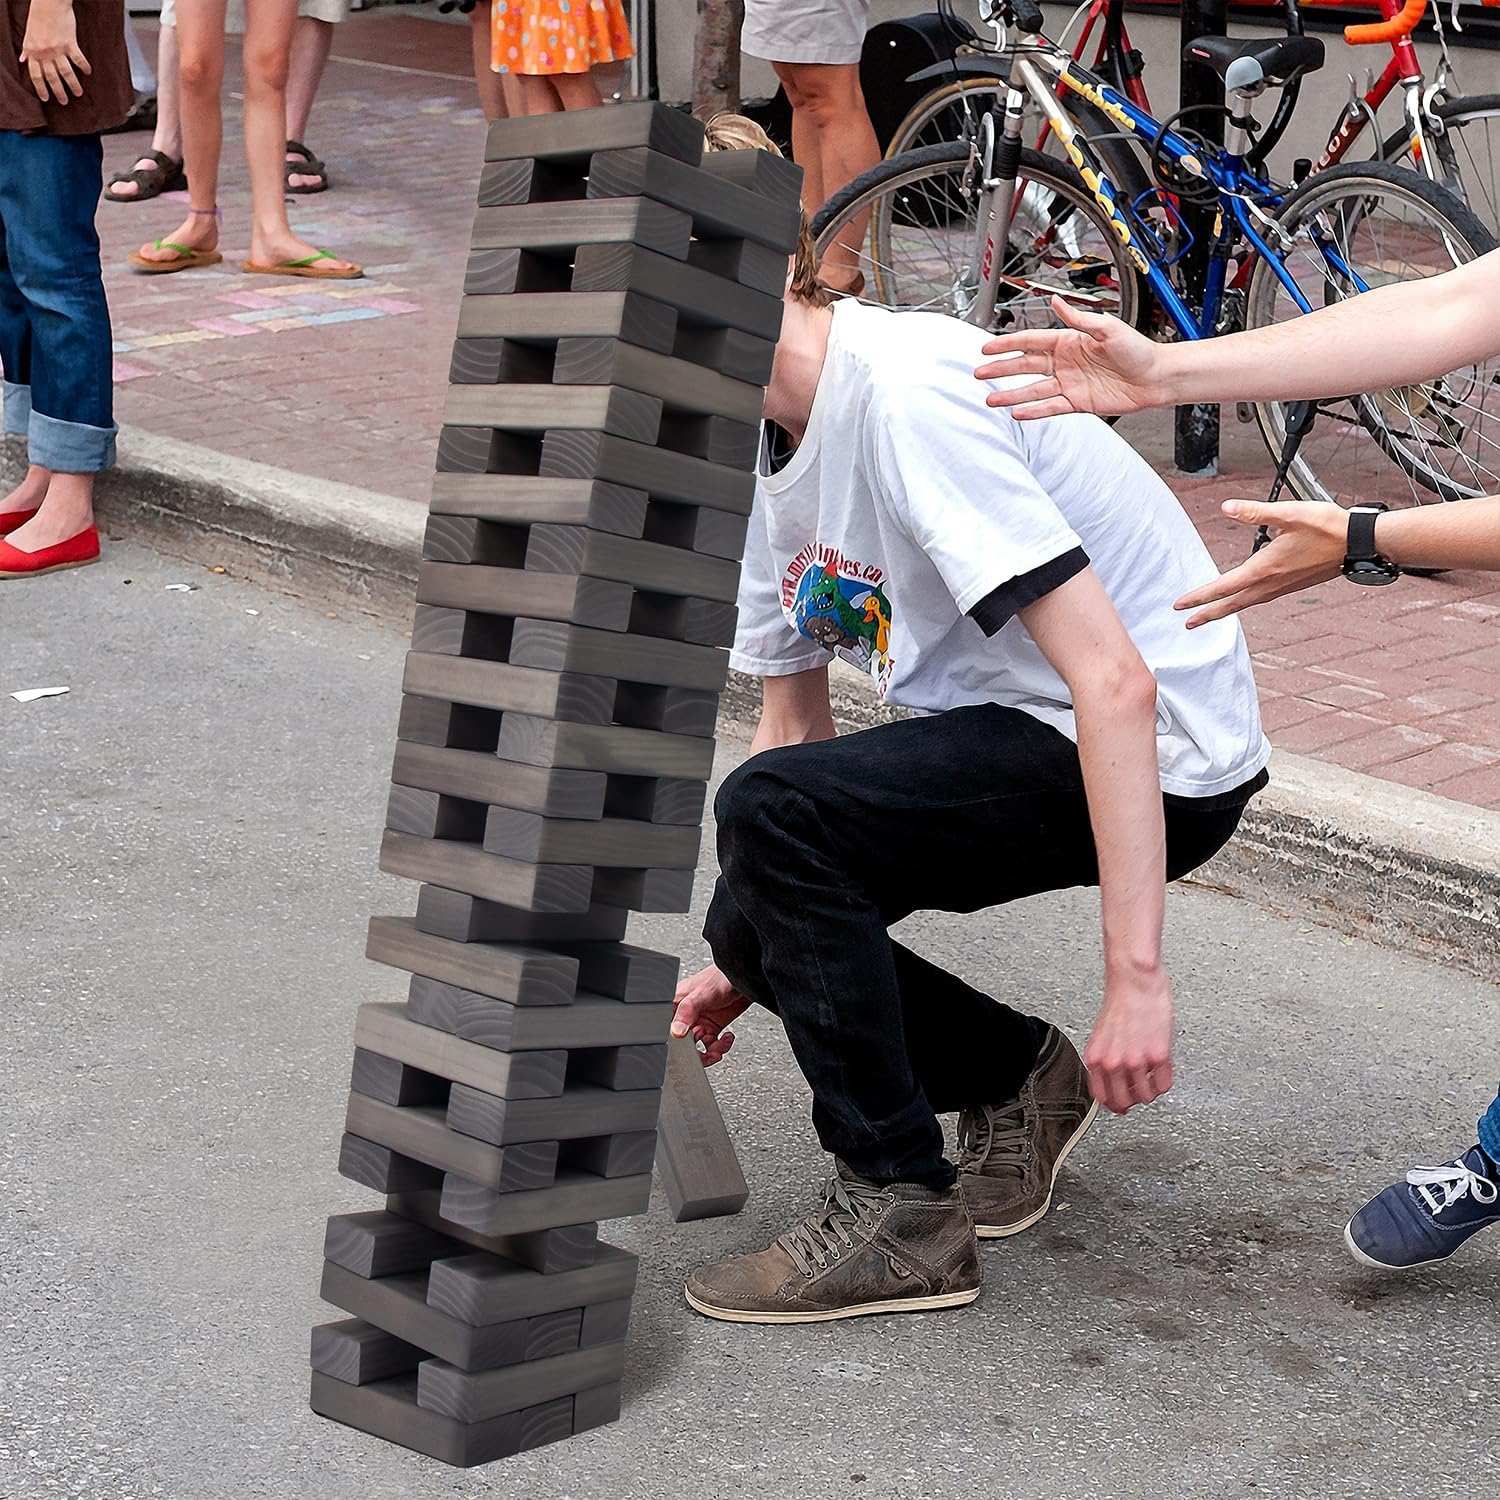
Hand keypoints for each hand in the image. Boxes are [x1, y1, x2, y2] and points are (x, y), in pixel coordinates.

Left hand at [20, 0, 90, 103]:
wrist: (48, 2)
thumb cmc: (38, 16)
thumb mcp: (28, 34)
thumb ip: (27, 49)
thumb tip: (23, 60)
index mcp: (33, 50)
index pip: (35, 75)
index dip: (40, 88)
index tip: (46, 99)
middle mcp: (44, 52)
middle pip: (52, 77)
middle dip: (58, 92)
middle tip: (64, 101)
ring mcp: (57, 49)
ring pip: (66, 72)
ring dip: (73, 85)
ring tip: (78, 93)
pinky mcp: (69, 43)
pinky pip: (78, 59)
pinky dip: (84, 67)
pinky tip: (87, 72)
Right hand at [670, 963, 750, 1066]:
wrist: (746, 977)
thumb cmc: (721, 976)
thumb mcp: (701, 994)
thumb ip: (687, 1012)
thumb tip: (676, 1031)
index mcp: (676, 1005)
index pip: (669, 1028)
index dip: (676, 1042)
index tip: (686, 1048)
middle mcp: (687, 1015)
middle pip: (683, 1042)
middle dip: (695, 1051)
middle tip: (705, 1054)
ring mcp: (701, 1021)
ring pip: (699, 1047)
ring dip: (710, 1052)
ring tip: (718, 1050)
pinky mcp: (714, 1026)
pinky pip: (713, 1044)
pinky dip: (721, 1046)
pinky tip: (727, 1038)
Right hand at [973, 296, 1164, 419]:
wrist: (1155, 377)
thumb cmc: (1137, 349)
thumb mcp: (1107, 328)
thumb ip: (1078, 318)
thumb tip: (1056, 302)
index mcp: (1069, 341)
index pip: (1030, 341)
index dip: (1007, 344)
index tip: (987, 346)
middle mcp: (1065, 362)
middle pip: (1025, 366)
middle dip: (1001, 368)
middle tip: (979, 372)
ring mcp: (1069, 383)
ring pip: (1033, 390)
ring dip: (1011, 394)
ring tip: (991, 399)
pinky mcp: (1077, 403)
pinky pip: (1050, 407)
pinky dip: (1034, 410)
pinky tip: (1018, 412)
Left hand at [1084, 965, 1174, 1114]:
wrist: (1135, 981)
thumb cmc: (1121, 1001)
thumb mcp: (1103, 1035)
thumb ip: (1105, 1058)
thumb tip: (1112, 1079)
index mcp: (1096, 1057)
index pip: (1101, 1097)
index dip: (1113, 1105)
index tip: (1121, 1107)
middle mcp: (1114, 1062)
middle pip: (1124, 1102)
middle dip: (1134, 1101)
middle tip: (1140, 1093)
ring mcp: (1136, 1061)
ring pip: (1146, 1096)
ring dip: (1151, 1091)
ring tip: (1153, 1078)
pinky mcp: (1159, 1055)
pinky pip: (1165, 1084)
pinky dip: (1165, 1082)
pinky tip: (1163, 1070)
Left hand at [1175, 498, 1346, 627]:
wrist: (1359, 542)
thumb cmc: (1328, 526)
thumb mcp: (1289, 514)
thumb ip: (1255, 511)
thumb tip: (1226, 508)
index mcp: (1265, 568)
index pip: (1223, 586)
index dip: (1199, 596)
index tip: (1180, 605)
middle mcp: (1271, 583)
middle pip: (1232, 603)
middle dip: (1208, 614)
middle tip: (1188, 623)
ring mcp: (1283, 587)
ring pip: (1247, 603)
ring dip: (1226, 610)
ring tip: (1210, 615)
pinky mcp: (1292, 585)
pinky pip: (1261, 599)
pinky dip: (1245, 602)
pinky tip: (1244, 598)